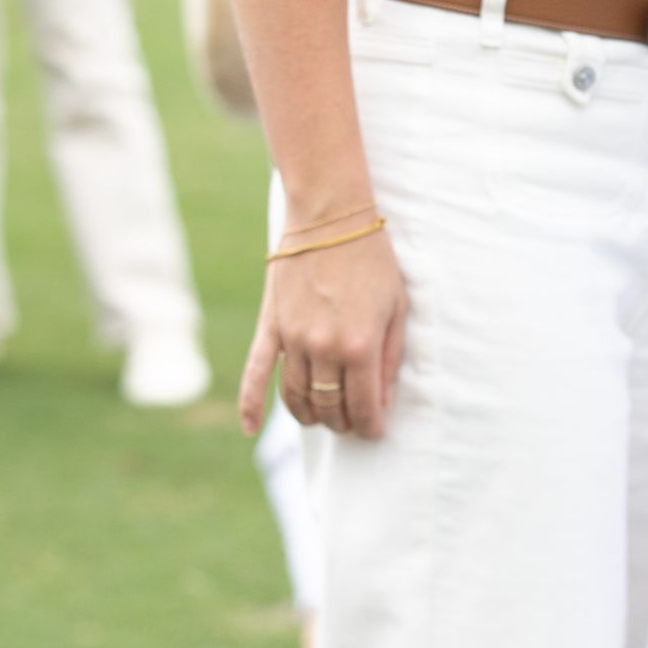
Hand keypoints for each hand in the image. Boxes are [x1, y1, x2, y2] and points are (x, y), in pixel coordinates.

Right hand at [239, 222, 408, 442]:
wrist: (330, 218)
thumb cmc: (373, 260)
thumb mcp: (398, 307)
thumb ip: (391, 357)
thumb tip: (383, 400)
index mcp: (360, 345)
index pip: (364, 407)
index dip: (371, 426)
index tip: (375, 430)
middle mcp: (324, 348)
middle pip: (329, 407)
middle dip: (342, 423)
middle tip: (351, 422)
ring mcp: (293, 340)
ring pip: (296, 398)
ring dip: (311, 416)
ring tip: (323, 419)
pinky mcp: (270, 327)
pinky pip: (255, 373)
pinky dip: (249, 404)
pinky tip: (250, 428)